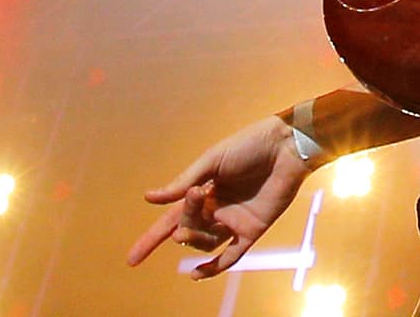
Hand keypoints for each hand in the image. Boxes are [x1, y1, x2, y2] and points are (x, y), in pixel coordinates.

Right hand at [126, 114, 308, 278]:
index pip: (171, 220)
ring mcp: (234, 221)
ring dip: (194, 238)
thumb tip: (149, 198)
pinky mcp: (253, 230)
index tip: (132, 259)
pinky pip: (231, 256)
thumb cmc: (250, 145)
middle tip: (195, 196)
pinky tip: (196, 274)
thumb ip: (183, 182)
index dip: (151, 239)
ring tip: (193, 222)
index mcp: (202, 191)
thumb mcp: (212, 161)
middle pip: (188, 230)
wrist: (287, 145)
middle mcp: (216, 209)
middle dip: (184, 221)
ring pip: (205, 243)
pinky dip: (215, 268)